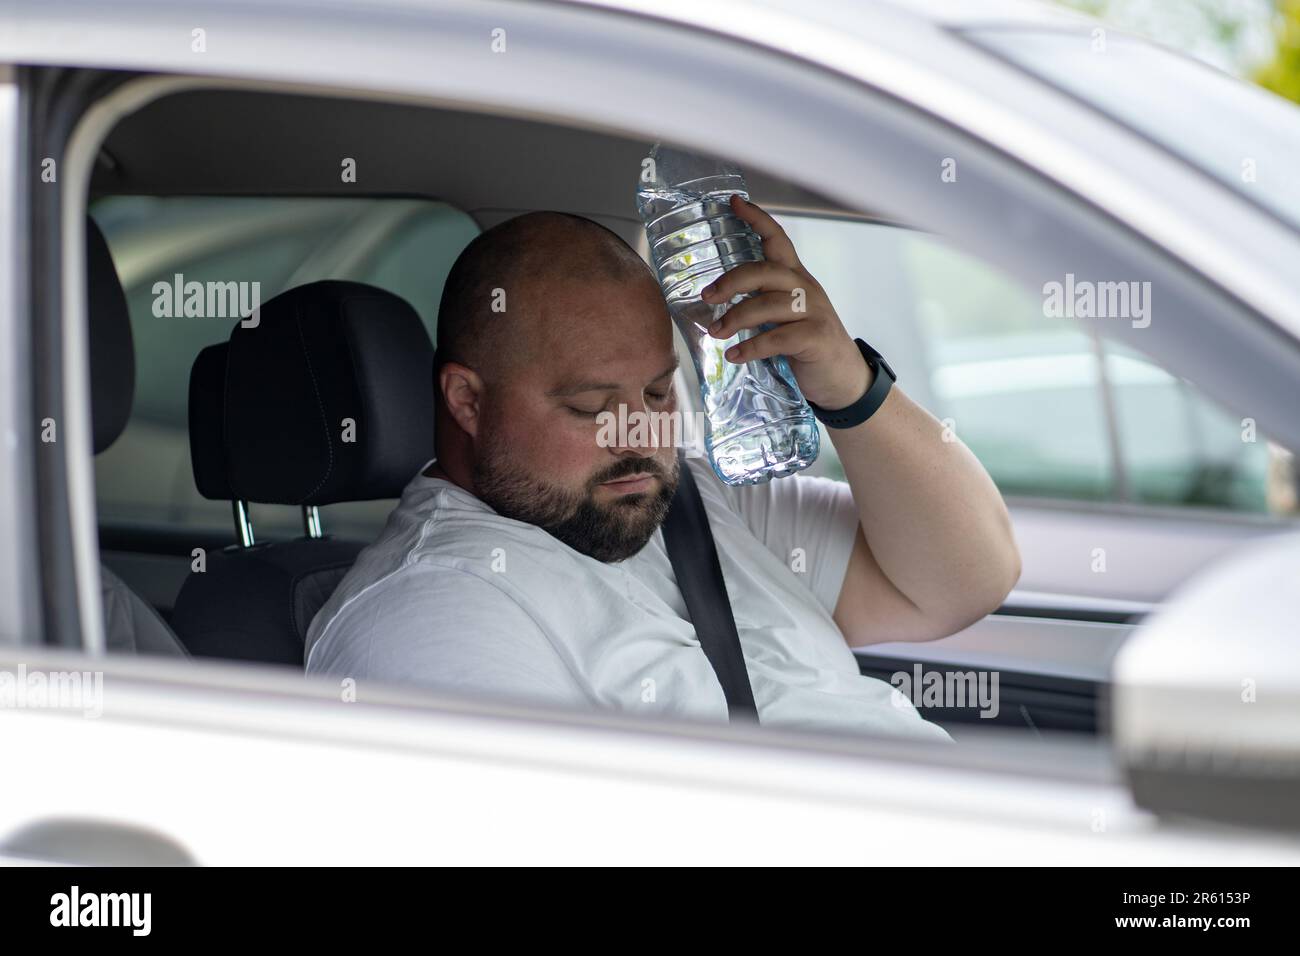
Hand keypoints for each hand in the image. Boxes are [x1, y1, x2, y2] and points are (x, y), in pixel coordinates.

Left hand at [699, 195, 870, 409]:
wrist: (842, 378)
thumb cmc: (807, 344)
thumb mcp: (787, 315)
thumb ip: (762, 301)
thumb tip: (717, 301)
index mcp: (796, 278)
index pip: (778, 239)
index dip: (757, 219)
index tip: (734, 203)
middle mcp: (806, 288)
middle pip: (765, 271)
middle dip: (732, 282)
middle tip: (708, 297)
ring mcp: (814, 312)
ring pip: (768, 305)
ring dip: (736, 319)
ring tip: (716, 334)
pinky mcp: (816, 338)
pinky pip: (777, 338)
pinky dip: (751, 348)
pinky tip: (735, 356)